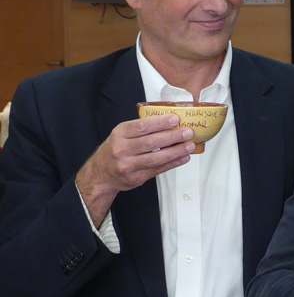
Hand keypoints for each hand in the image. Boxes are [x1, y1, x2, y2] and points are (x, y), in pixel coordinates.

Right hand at [76, 114, 194, 222]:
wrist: (101, 174)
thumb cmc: (115, 150)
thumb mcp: (121, 135)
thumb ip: (141, 129)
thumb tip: (169, 123)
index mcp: (119, 134)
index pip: (142, 126)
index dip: (160, 123)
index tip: (175, 119)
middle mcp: (122, 149)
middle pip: (151, 142)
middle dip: (173, 136)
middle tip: (187, 132)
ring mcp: (129, 165)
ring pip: (156, 157)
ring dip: (176, 151)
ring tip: (190, 146)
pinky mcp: (137, 177)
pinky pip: (158, 169)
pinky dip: (173, 163)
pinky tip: (183, 157)